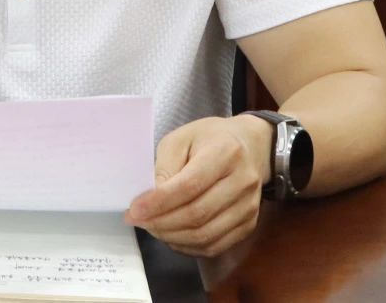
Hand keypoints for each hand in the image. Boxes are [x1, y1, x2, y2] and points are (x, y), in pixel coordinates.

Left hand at [124, 115, 271, 256]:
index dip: (159, 202)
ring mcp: (249, 206)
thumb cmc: (210, 139)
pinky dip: (188, 246)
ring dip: (172, 237)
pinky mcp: (249, 224)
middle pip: (197, 214)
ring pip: (205, 235)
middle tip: (138, 220)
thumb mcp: (181, 138)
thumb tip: (151, 200)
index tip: (134, 210)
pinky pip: (215, 245)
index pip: (189, 185)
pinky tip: (172, 235)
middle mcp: (243, 181)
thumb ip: (165, 167)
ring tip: (152, 227)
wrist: (251, 147)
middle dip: (161, 223)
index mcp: (225, 152)